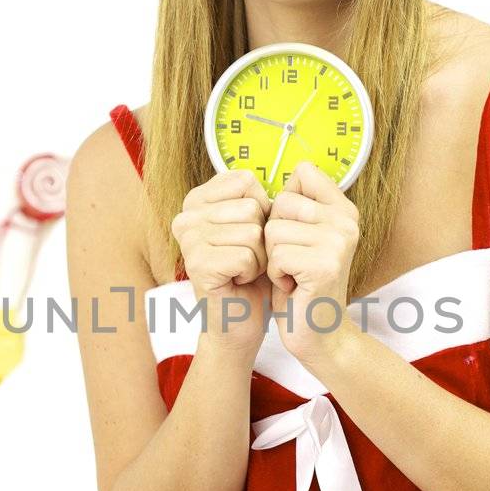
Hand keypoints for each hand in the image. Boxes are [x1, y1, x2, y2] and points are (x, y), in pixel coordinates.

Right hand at [171, 170, 273, 358]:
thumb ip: (267, 196)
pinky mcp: (197, 264)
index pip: (246, 181)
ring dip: (260, 257)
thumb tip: (303, 170)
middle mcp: (186, 215)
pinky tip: (238, 281)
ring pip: (252, 231)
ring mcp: (188, 240)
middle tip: (247, 259)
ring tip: (244, 270)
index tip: (250, 235)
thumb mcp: (261, 226)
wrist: (241, 319)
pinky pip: (247, 255)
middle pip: (251, 207)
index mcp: (198, 199)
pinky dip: (253, 272)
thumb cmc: (253, 272)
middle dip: (262, 237)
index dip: (263, 210)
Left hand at [264, 162, 359, 367]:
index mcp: (344, 209)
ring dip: (273, 257)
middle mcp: (347, 221)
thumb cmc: (301, 283)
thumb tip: (285, 173)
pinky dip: (275, 274)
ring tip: (292, 273)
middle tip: (292, 260)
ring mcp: (339, 242)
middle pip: (281, 202)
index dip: (284, 203)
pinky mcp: (325, 265)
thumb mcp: (301, 236)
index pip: (302, 173)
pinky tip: (293, 286)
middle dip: (274, 235)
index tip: (295, 232)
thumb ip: (298, 204)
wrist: (319, 333)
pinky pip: (277, 255)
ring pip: (274, 230)